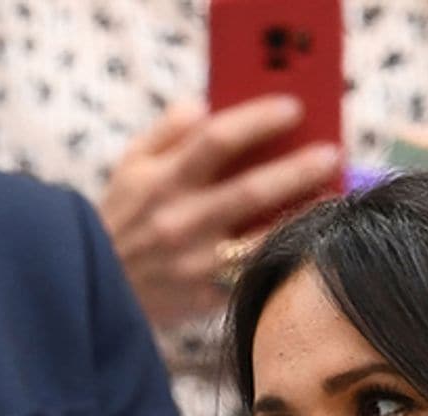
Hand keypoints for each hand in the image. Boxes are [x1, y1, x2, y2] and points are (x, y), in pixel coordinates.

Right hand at [99, 97, 341, 328]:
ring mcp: (194, 264)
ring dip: (302, 216)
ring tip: (332, 197)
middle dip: (297, 169)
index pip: (217, 139)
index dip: (259, 120)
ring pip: (261, 239)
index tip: (294, 108)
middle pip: (250, 190)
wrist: (95, 289)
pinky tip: (310, 241)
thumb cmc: (119, 220)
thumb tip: (204, 104)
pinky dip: (284, 256)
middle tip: (332, 153)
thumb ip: (166, 131)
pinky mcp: (205, 298)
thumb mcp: (129, 167)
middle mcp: (179, 222)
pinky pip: (254, 275)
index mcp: (161, 182)